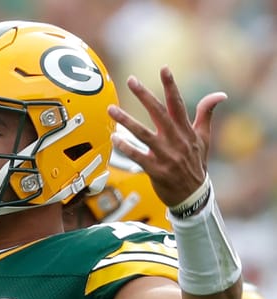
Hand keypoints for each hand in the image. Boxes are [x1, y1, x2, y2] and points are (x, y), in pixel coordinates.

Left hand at [107, 66, 225, 206]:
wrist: (193, 196)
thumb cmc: (196, 164)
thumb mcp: (204, 139)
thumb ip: (206, 115)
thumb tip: (220, 94)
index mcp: (186, 131)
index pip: (178, 103)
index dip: (171, 86)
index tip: (164, 68)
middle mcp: (176, 140)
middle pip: (159, 113)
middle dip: (144, 95)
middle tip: (131, 80)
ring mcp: (166, 155)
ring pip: (143, 134)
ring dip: (126, 121)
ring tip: (111, 109)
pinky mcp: (156, 170)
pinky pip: (138, 156)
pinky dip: (126, 147)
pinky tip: (114, 138)